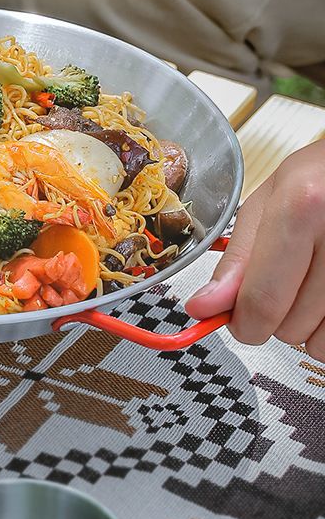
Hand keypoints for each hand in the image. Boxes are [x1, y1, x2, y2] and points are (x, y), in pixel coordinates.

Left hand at [186, 139, 324, 361]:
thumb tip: (206, 305)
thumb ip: (237, 258)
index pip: (263, 300)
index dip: (242, 323)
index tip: (236, 322)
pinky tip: (324, 293)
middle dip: (273, 316)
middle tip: (279, 281)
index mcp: (301, 209)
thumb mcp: (268, 202)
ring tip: (308, 280)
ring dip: (305, 323)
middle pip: (289, 326)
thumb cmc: (317, 177)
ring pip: (318, 341)